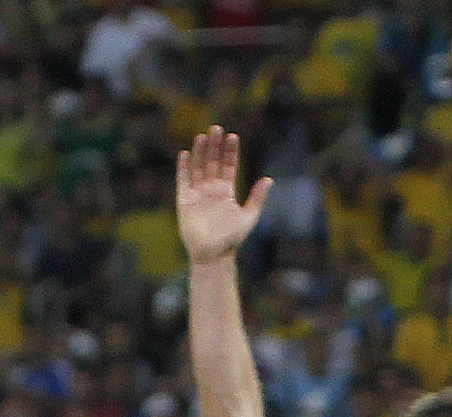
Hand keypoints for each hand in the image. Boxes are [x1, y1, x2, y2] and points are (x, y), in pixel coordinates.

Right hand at [175, 125, 269, 264]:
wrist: (213, 254)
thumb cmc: (232, 239)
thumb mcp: (249, 216)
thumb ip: (257, 197)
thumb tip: (269, 179)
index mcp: (227, 192)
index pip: (229, 166)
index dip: (230, 151)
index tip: (233, 136)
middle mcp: (211, 190)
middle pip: (213, 162)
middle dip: (215, 146)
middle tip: (216, 128)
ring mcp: (197, 194)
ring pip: (198, 168)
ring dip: (200, 152)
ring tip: (202, 136)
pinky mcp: (184, 201)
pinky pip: (183, 181)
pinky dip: (183, 168)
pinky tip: (184, 154)